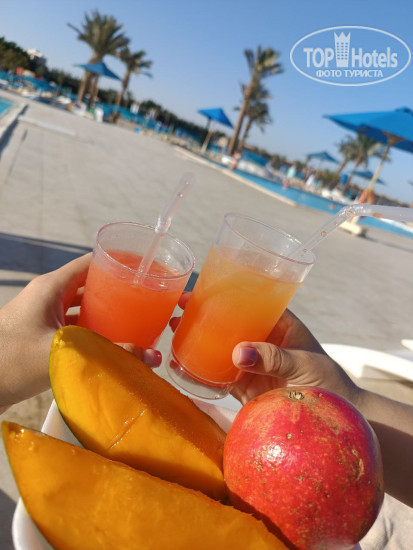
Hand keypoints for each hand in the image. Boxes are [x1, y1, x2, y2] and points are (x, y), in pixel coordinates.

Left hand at [0, 254, 160, 412]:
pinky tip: (110, 343)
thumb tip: (152, 357)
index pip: (91, 262)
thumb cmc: (11, 362)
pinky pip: (74, 325)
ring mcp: (44, 315)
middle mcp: (48, 296)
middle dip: (118, 292)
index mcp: (51, 286)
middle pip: (90, 284)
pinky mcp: (42, 334)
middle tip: (146, 300)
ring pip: (83, 306)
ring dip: (106, 313)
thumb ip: (112, 353)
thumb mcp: (66, 353)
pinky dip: (92, 330)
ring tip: (135, 321)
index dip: (118, 263)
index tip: (144, 271)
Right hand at [170, 296, 358, 405]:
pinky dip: (200, 369)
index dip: (224, 292)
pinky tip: (180, 363)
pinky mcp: (244, 386)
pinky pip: (217, 374)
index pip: (248, 300)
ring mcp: (250, 363)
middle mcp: (260, 339)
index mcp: (277, 323)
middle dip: (203, 312)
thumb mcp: (304, 364)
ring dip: (197, 337)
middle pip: (227, 320)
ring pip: (218, 345)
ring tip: (174, 328)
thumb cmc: (327, 383)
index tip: (199, 287)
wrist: (334, 419)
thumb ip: (275, 358)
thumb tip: (238, 354)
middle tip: (177, 307)